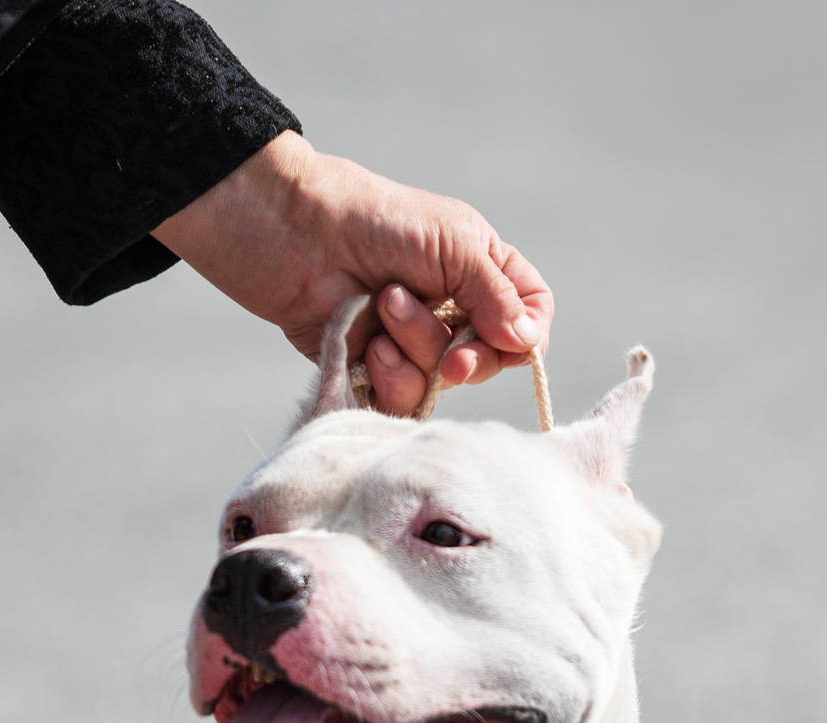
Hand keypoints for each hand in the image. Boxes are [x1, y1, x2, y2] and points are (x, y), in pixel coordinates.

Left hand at [155, 131, 552, 417]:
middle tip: (452, 359)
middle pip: (489, 361)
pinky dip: (390, 377)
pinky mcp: (373, 365)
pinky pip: (402, 399)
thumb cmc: (376, 220)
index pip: (529, 317)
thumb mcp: (455, 246)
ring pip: (441, 382)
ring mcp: (411, 340)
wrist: (297, 232)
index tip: (509, 344)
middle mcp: (451, 309)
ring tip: (383, 308)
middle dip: (468, 360)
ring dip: (417, 352)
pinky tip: (370, 348)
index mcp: (480, 270)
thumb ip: (498, 297)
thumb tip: (528, 343)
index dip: (526, 338)